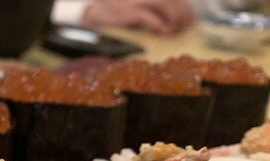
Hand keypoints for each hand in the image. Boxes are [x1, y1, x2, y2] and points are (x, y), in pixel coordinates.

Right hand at [81, 0, 195, 34]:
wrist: (93, 14)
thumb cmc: (116, 12)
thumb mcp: (138, 7)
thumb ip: (153, 10)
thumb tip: (175, 20)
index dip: (185, 6)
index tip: (191, 19)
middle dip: (183, 12)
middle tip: (188, 26)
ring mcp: (137, 0)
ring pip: (164, 4)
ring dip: (174, 17)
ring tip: (177, 29)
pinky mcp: (129, 11)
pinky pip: (149, 17)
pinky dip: (160, 25)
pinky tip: (165, 32)